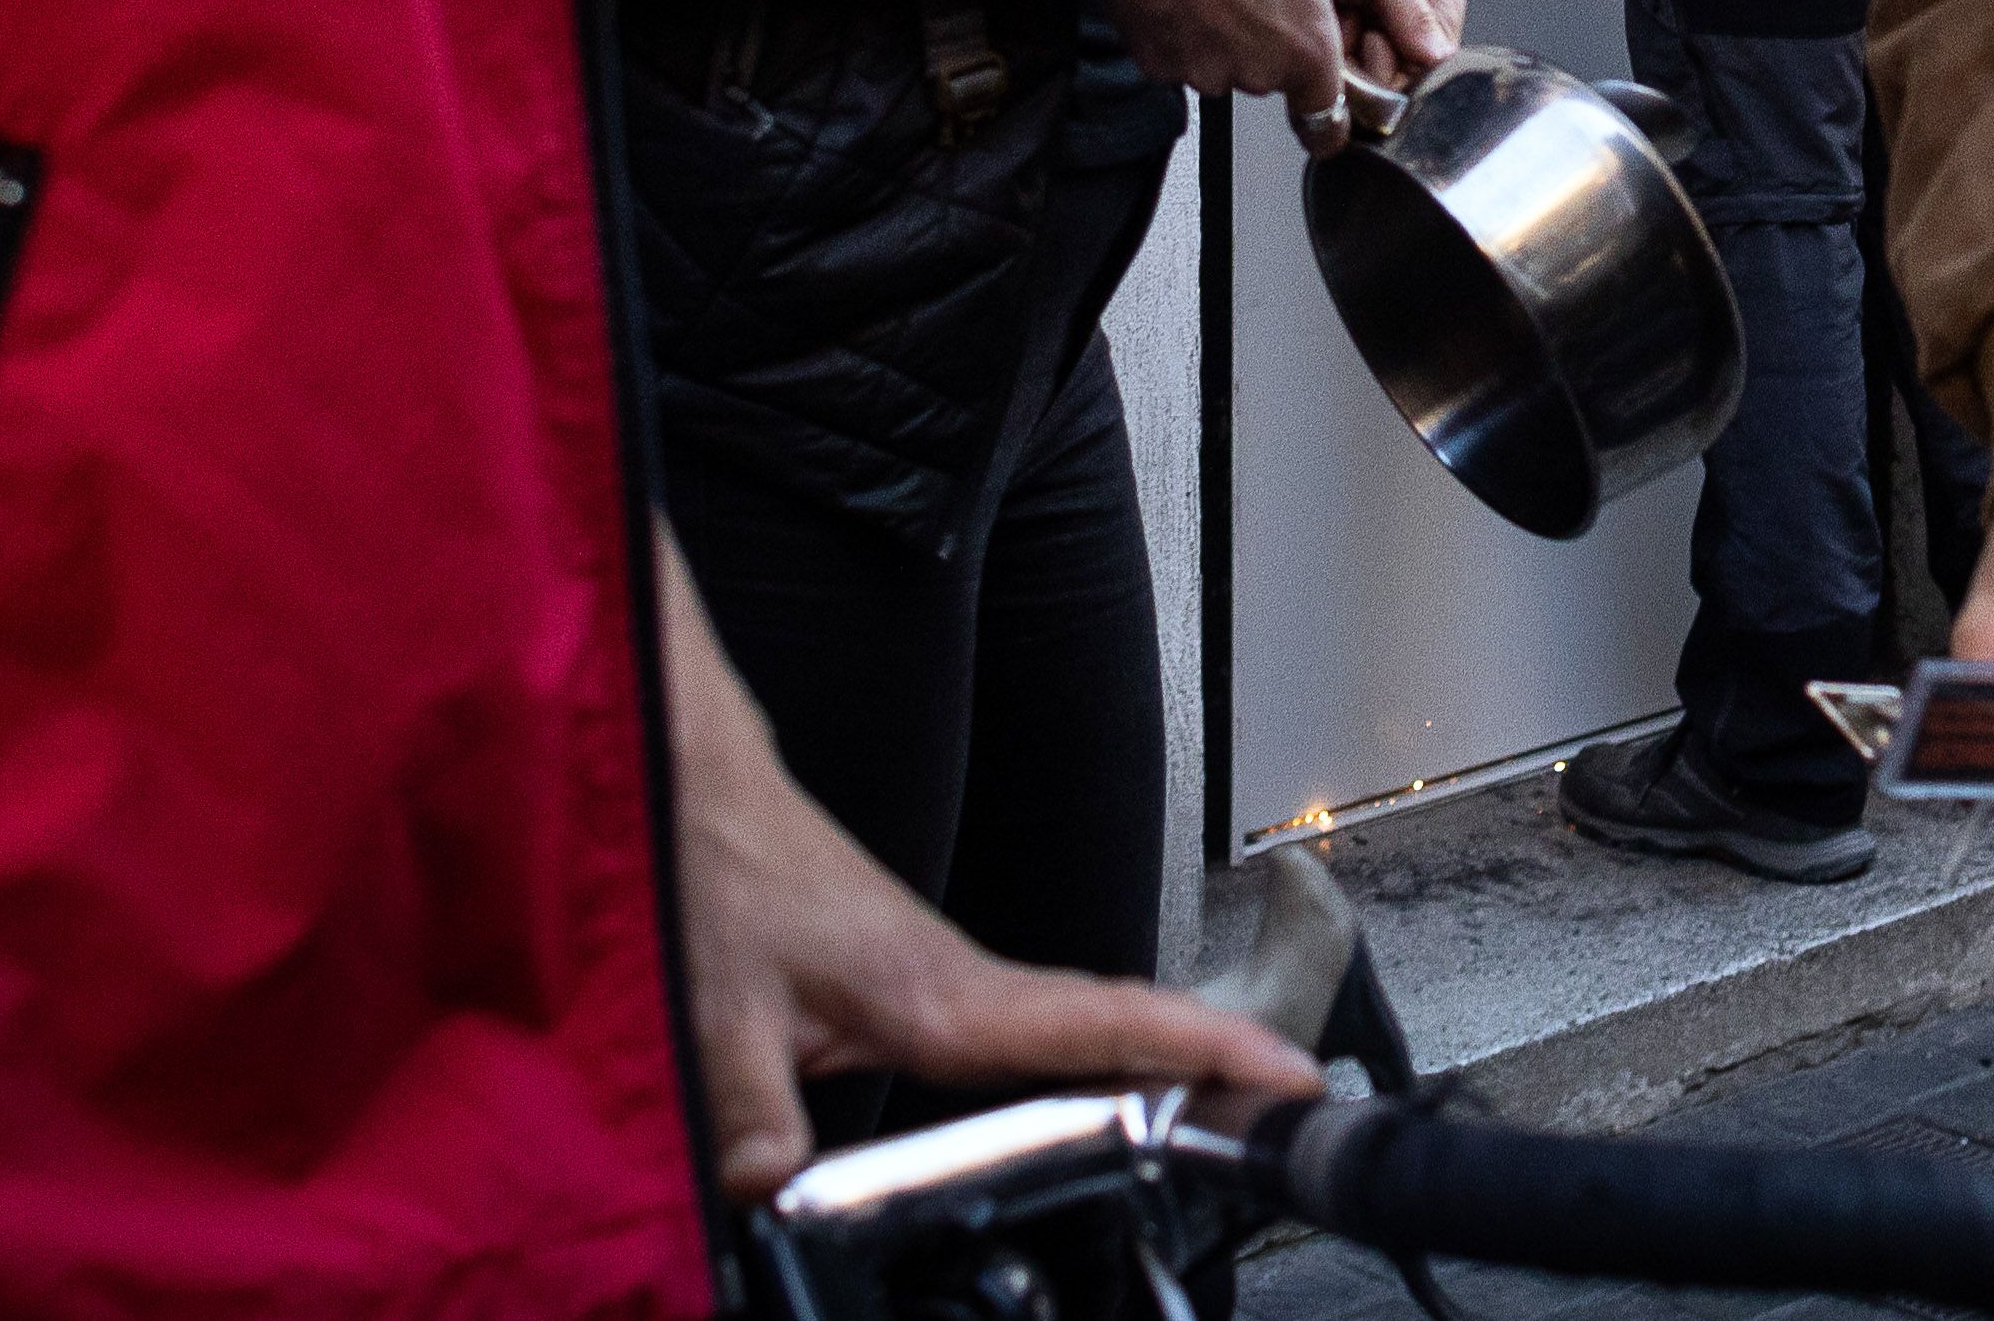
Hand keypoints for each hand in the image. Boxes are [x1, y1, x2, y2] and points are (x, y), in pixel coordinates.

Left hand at [661, 529, 1310, 1202]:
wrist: (699, 790)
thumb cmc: (720, 868)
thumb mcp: (717, 1012)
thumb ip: (752, 1121)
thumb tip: (776, 1202)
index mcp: (938, 992)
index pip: (1099, 1024)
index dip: (1201, 1048)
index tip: (1284, 1068)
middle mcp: (962, 982)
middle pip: (1119, 1025)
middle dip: (1215, 1060)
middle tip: (1294, 1106)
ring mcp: (949, 980)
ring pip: (1079, 1024)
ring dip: (1159, 1059)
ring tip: (1228, 1110)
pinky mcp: (921, 986)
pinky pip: (1030, 1028)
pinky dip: (1089, 1054)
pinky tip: (1094, 1095)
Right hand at [1080, 0, 1348, 107]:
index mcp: (1307, 46)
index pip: (1324, 114)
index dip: (1318, 104)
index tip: (1314, 101)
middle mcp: (1259, 71)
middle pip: (1268, 76)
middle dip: (1262, 45)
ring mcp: (1207, 73)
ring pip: (1223, 66)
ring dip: (1218, 37)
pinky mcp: (1161, 68)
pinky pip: (1179, 58)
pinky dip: (1179, 36)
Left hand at [1165, 0, 1466, 116]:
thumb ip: (1411, 6)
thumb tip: (1438, 55)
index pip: (1440, 57)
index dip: (1409, 66)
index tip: (1374, 51)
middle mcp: (1400, 17)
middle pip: (1400, 77)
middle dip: (1369, 68)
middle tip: (1340, 35)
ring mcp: (1363, 33)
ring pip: (1366, 84)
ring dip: (1341, 70)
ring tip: (1322, 25)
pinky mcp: (1329, 46)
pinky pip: (1334, 82)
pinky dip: (1319, 70)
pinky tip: (1307, 37)